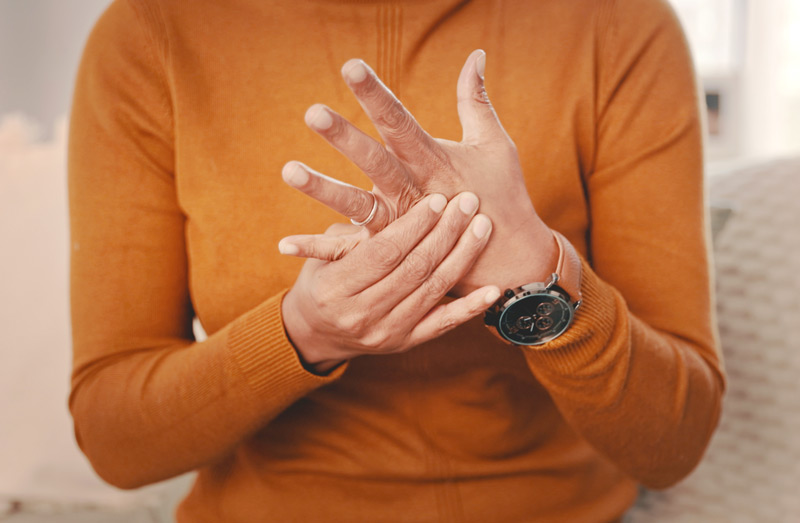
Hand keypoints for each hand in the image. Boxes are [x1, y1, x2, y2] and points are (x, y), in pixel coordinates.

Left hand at [281, 50, 557, 294]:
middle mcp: (415, 191)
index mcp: (436, 161)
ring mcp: (401, 224)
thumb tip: (475, 54)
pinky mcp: (392, 253)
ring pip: (357, 205)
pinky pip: (351, 250)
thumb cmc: (503, 194)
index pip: (400, 121)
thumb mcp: (494, 144)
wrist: (509, 258)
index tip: (351, 67)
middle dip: (345, 137)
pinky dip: (318, 249)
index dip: (376, 95)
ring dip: (322, 190)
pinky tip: (283, 244)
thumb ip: (476, 100)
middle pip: (376, 161)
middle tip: (314, 113)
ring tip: (288, 170)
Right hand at [281, 193, 499, 373]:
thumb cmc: (322, 280)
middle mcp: (361, 315)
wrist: (317, 332)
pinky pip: (443, 324)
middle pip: (414, 268)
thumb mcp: (324, 254)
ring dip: (462, 256)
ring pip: (433, 290)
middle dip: (445, 232)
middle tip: (468, 202)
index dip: (414, 224)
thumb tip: (392, 199)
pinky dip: (470, 307)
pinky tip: (493, 288)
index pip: (385, 252)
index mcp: (336, 288)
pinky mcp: (405, 343)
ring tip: (482, 226)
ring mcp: (386, 333)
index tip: (437, 199)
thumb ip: (357, 233)